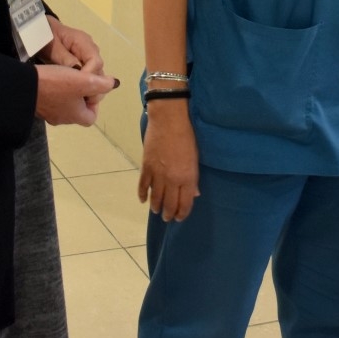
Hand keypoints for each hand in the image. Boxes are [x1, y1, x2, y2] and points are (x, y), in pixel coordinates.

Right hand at [35, 64, 116, 126]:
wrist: (23, 86)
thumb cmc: (56, 84)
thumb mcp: (84, 81)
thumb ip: (102, 84)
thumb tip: (112, 84)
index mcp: (75, 116)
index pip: (91, 117)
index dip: (96, 103)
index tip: (93, 88)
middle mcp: (62, 118)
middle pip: (79, 110)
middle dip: (83, 95)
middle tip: (81, 80)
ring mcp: (48, 113)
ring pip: (65, 104)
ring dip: (70, 92)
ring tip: (68, 77)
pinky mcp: (38, 106)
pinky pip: (53, 100)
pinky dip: (57, 91)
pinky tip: (54, 78)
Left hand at [41, 19, 106, 108]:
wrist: (38, 31)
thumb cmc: (44, 38)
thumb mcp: (52, 48)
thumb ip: (65, 60)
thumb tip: (78, 74)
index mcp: (84, 42)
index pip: (96, 62)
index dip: (89, 76)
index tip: (78, 88)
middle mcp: (90, 49)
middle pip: (98, 69)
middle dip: (92, 84)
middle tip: (80, 98)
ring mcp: (87, 56)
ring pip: (94, 73)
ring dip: (88, 86)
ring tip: (78, 99)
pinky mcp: (82, 62)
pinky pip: (87, 74)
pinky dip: (84, 85)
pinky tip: (76, 94)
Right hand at [138, 101, 199, 221]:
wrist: (169, 119)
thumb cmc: (188, 136)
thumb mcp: (195, 157)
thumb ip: (193, 178)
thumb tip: (195, 194)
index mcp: (188, 177)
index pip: (185, 203)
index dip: (182, 213)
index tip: (180, 218)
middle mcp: (172, 179)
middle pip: (169, 204)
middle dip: (169, 214)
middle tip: (167, 218)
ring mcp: (158, 174)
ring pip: (155, 198)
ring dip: (156, 207)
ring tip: (156, 211)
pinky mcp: (146, 167)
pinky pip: (143, 186)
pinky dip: (142, 195)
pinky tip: (143, 200)